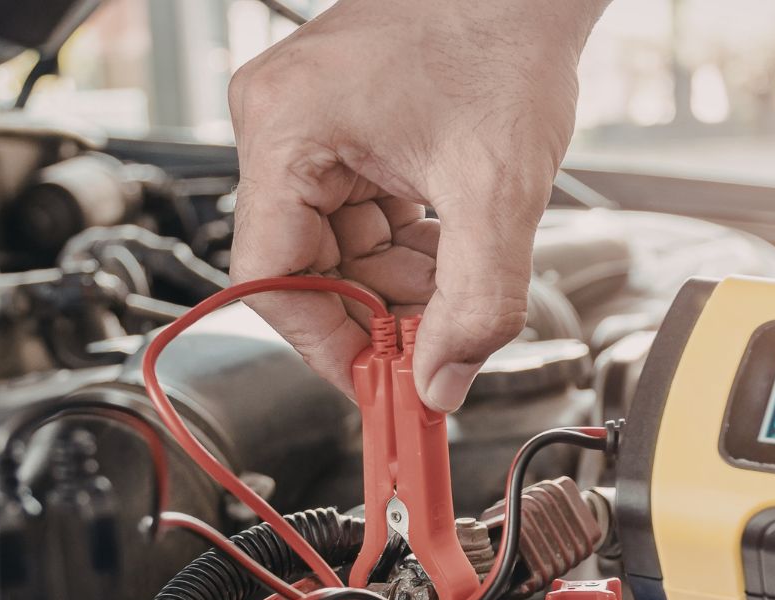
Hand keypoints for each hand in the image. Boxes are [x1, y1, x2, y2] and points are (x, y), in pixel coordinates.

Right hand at [227, 0, 606, 410]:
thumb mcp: (498, 189)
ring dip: (399, 284)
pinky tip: (452, 252)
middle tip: (433, 354)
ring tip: (459, 290)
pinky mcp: (345, 128)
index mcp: (286, 131)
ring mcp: (310, 126)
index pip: (271, 279)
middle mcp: (280, 125)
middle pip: (307, 268)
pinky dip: (408, 248)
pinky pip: (361, 216)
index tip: (374, 388)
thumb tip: (444, 381)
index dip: (325, 346)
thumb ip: (478, 301)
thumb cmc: (503, 32)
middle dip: (376, 315)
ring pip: (340, 248)